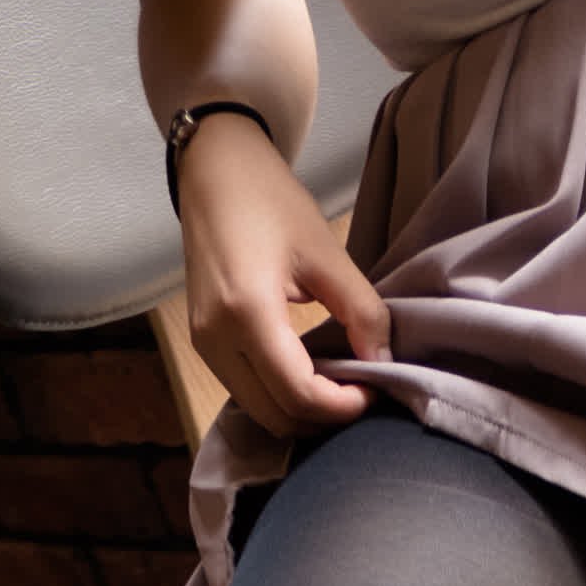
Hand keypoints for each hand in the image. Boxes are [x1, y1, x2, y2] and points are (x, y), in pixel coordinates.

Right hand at [177, 110, 392, 435]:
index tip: (374, 388)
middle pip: (277, 416)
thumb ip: (361, 311)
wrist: (214, 169)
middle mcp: (216, 339)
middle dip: (323, 415)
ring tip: (337, 379)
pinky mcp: (202, 343)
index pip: (299, 394)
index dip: (343, 406)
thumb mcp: (327, 252)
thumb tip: (384, 362)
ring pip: (259, 411)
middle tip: (359, 389)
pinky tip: (308, 369)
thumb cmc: (269, 199)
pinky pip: (246, 391)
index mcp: (246, 312)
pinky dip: (280, 393)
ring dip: (302, 408)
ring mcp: (203, 344)